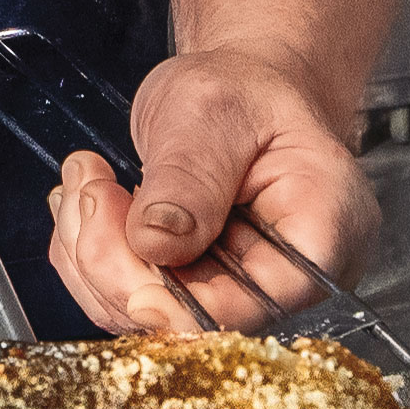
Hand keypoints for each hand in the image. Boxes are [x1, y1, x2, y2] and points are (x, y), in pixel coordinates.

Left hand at [49, 42, 376, 336]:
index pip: (251, 307)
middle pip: (186, 319)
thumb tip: (155, 242)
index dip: (178, 304)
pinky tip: (89, 200)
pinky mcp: (193, 291)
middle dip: (114, 258)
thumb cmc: (246, 91)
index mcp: (320, 235)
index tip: (127, 258)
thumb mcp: (216, 111)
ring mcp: (236, 293)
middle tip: (89, 184)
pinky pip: (123, 300)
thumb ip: (190, 176)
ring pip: (141, 316)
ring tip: (89, 176)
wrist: (242, 88)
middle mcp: (284, 281)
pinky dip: (89, 254)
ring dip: (90, 252)